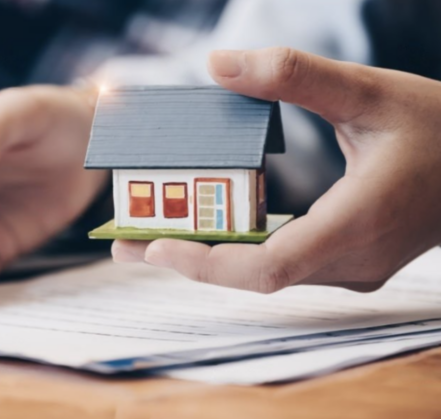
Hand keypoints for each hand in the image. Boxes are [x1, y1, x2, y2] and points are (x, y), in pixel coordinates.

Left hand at [113, 47, 440, 292]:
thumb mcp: (371, 91)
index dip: (206, 264)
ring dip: (209, 257)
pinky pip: (283, 264)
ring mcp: (352, 268)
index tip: (153, 247)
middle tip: (125, 240)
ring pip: (266, 274)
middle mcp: (351, 261)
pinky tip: (207, 230)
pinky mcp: (350, 262)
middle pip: (253, 276)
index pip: (267, 268)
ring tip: (151, 235)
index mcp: (355, 224)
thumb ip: (296, 77)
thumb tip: (218, 63)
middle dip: (188, 259)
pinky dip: (240, 250)